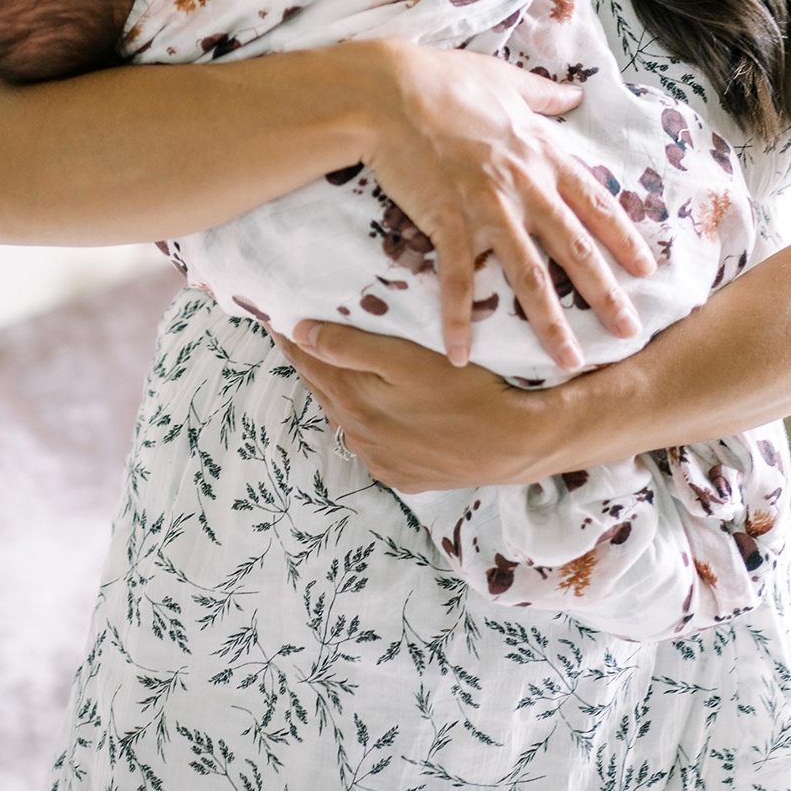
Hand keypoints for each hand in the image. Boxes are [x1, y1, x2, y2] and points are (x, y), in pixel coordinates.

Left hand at [277, 322, 551, 490]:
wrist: (517, 443)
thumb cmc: (469, 388)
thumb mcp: (410, 357)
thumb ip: (352, 346)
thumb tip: (300, 334)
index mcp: (355, 401)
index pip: (309, 362)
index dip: (290, 337)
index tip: (273, 314)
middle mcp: (361, 436)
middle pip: (324, 389)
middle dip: (309, 361)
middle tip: (297, 333)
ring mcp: (383, 460)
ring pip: (347, 418)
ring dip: (337, 391)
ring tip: (334, 365)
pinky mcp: (406, 476)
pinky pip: (373, 444)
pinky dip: (365, 422)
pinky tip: (374, 408)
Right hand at [355, 41, 654, 370]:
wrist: (390, 93)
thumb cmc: (445, 80)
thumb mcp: (506, 80)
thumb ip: (544, 95)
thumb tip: (574, 96)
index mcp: (542, 155)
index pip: (596, 204)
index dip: (623, 239)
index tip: (646, 269)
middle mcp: (525, 187)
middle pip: (575, 250)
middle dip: (605, 294)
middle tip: (629, 331)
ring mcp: (487, 209)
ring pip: (528, 275)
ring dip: (550, 323)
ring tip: (569, 360)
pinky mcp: (447, 223)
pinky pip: (456, 280)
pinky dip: (458, 318)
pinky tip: (460, 354)